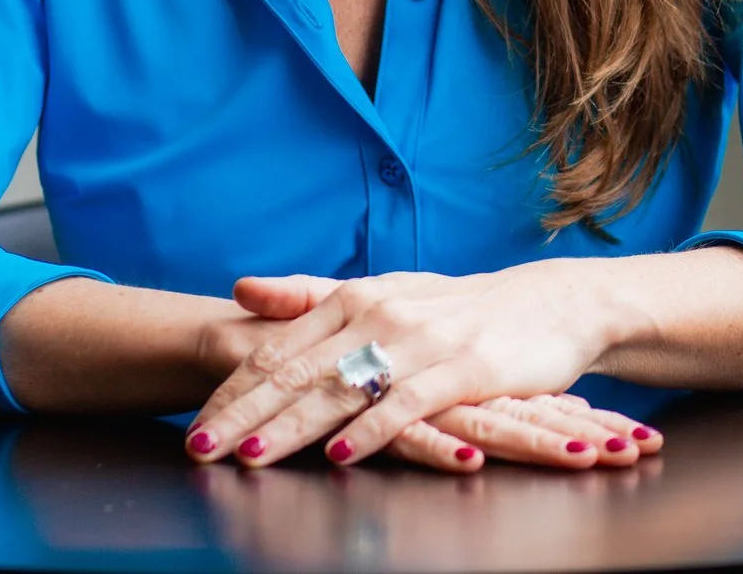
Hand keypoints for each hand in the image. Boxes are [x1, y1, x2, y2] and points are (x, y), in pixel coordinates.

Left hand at [184, 264, 663, 470]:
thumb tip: (241, 286)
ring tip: (249, 454)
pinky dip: (373, 430)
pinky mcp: (465, 369)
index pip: (278, 347)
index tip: (192, 422)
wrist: (550, 304)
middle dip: (243, 411)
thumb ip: (310, 295)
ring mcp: (422, 341)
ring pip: (344, 388)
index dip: (232, 386)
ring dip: (293, 425)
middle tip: (198, 447)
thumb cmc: (457, 308)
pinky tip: (342, 455)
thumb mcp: (382, 293)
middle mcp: (380, 314)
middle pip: (299, 370)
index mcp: (353, 298)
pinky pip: (409, 403)